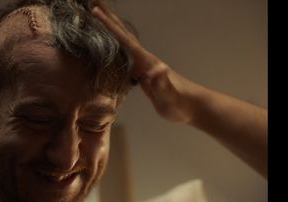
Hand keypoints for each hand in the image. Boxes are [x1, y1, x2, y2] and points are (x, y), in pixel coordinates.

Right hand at [92, 1, 193, 122]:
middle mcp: (145, 60)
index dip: (110, 26)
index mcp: (147, 62)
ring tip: (102, 16)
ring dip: (113, 27)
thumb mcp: (169, 95)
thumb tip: (157, 68)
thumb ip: (162, 82)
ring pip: (125, 42)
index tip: (96, 12)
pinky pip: (127, 53)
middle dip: (110, 18)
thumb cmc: (180, 101)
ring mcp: (145, 65)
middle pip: (124, 35)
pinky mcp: (144, 72)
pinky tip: (115, 43)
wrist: (192, 105)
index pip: (125, 40)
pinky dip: (118, 43)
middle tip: (95, 3)